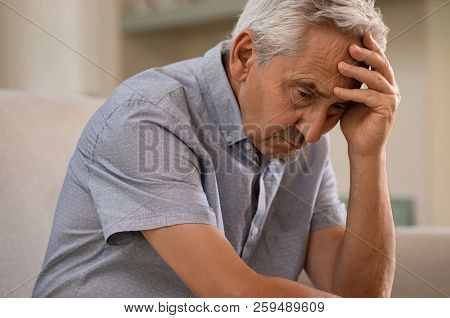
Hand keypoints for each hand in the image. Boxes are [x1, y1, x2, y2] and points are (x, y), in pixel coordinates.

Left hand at [334, 33, 400, 157]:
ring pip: (375, 78)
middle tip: (351, 47)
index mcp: (384, 84)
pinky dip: (351, 92)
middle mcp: (390, 89)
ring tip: (339, 65)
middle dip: (366, 54)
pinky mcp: (386, 109)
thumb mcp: (349, 99)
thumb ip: (349, 84)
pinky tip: (337, 91)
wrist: (360, 146)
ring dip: (356, 71)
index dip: (371, 48)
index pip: (379, 62)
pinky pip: (368, 96)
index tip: (360, 36)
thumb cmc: (354, 123)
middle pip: (381, 65)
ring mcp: (391, 98)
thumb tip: (332, 68)